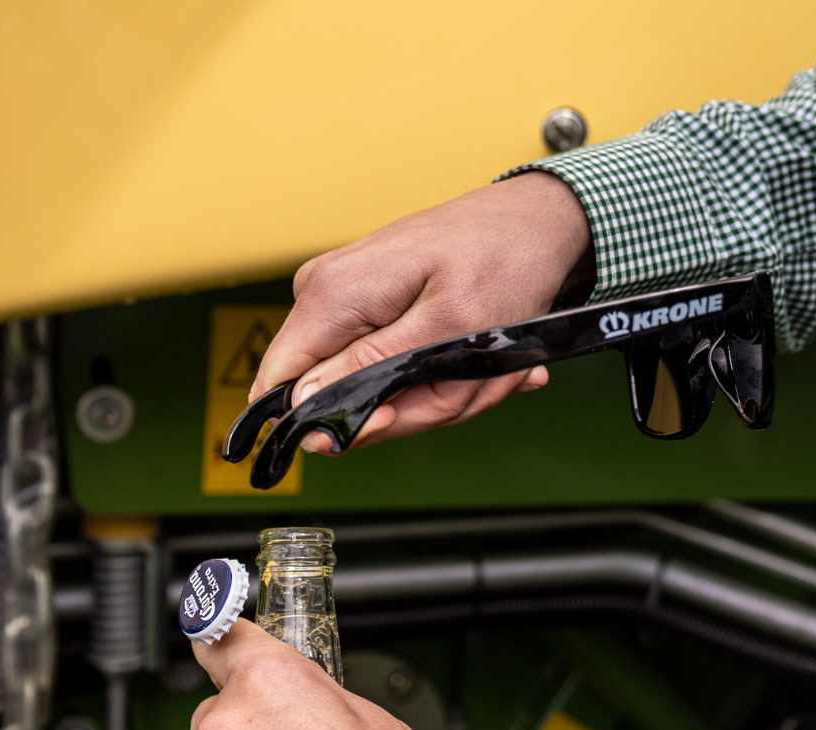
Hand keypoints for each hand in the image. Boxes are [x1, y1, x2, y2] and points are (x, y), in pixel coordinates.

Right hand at [252, 171, 593, 450]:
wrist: (532, 222)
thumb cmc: (502, 260)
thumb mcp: (448, 325)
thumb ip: (373, 367)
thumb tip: (306, 402)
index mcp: (333, 295)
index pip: (283, 385)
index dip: (334, 422)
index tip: (396, 416)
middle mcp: (326, 295)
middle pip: (340, 396)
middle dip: (416, 406)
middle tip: (474, 383)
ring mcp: (346, 302)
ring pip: (377, 390)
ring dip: (444, 392)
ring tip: (490, 367)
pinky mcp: (370, 310)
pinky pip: (394, 369)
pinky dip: (446, 375)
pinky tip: (483, 359)